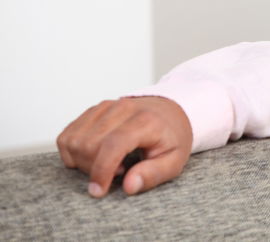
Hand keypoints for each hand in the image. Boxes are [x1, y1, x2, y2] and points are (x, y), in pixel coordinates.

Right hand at [56, 96, 192, 197]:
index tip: (99, 190)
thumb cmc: (171, 137)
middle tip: (117, 171)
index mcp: (146, 121)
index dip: (101, 171)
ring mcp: (106, 107)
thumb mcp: (174, 160)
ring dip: (83, 160)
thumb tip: (128, 186)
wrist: (171, 112)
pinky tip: (94, 155)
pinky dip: (73, 151)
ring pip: (74, 140)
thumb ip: (153, 174)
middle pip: (88, 145)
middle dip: (94, 168)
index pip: (113, 145)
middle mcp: (123, 109)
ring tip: (108, 162)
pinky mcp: (93, 110)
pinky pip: (67, 135)